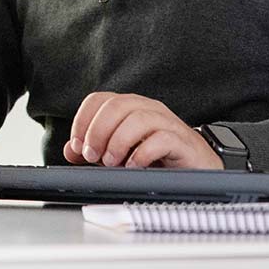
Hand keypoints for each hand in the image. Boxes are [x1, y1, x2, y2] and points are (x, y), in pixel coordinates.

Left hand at [62, 92, 221, 169]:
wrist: (198, 169)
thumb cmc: (159, 159)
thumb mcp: (119, 154)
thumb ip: (95, 150)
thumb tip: (71, 151)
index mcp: (129, 107)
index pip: (98, 99)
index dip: (82, 121)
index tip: (78, 146)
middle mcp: (147, 109)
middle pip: (115, 106)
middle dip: (97, 132)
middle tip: (93, 156)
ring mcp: (167, 122)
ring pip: (137, 118)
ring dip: (118, 142)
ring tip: (113, 162)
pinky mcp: (183, 141)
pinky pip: (161, 139)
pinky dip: (142, 153)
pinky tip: (135, 165)